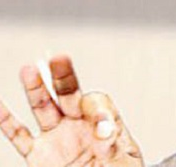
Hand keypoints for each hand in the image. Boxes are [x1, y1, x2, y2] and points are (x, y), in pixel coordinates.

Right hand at [0, 55, 143, 166]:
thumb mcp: (124, 160)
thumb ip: (113, 144)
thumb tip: (104, 130)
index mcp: (105, 125)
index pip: (98, 104)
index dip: (98, 112)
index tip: (102, 128)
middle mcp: (79, 126)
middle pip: (70, 94)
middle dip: (64, 77)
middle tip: (60, 59)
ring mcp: (58, 138)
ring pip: (43, 108)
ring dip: (36, 89)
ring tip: (28, 70)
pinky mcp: (40, 156)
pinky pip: (19, 136)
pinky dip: (6, 121)